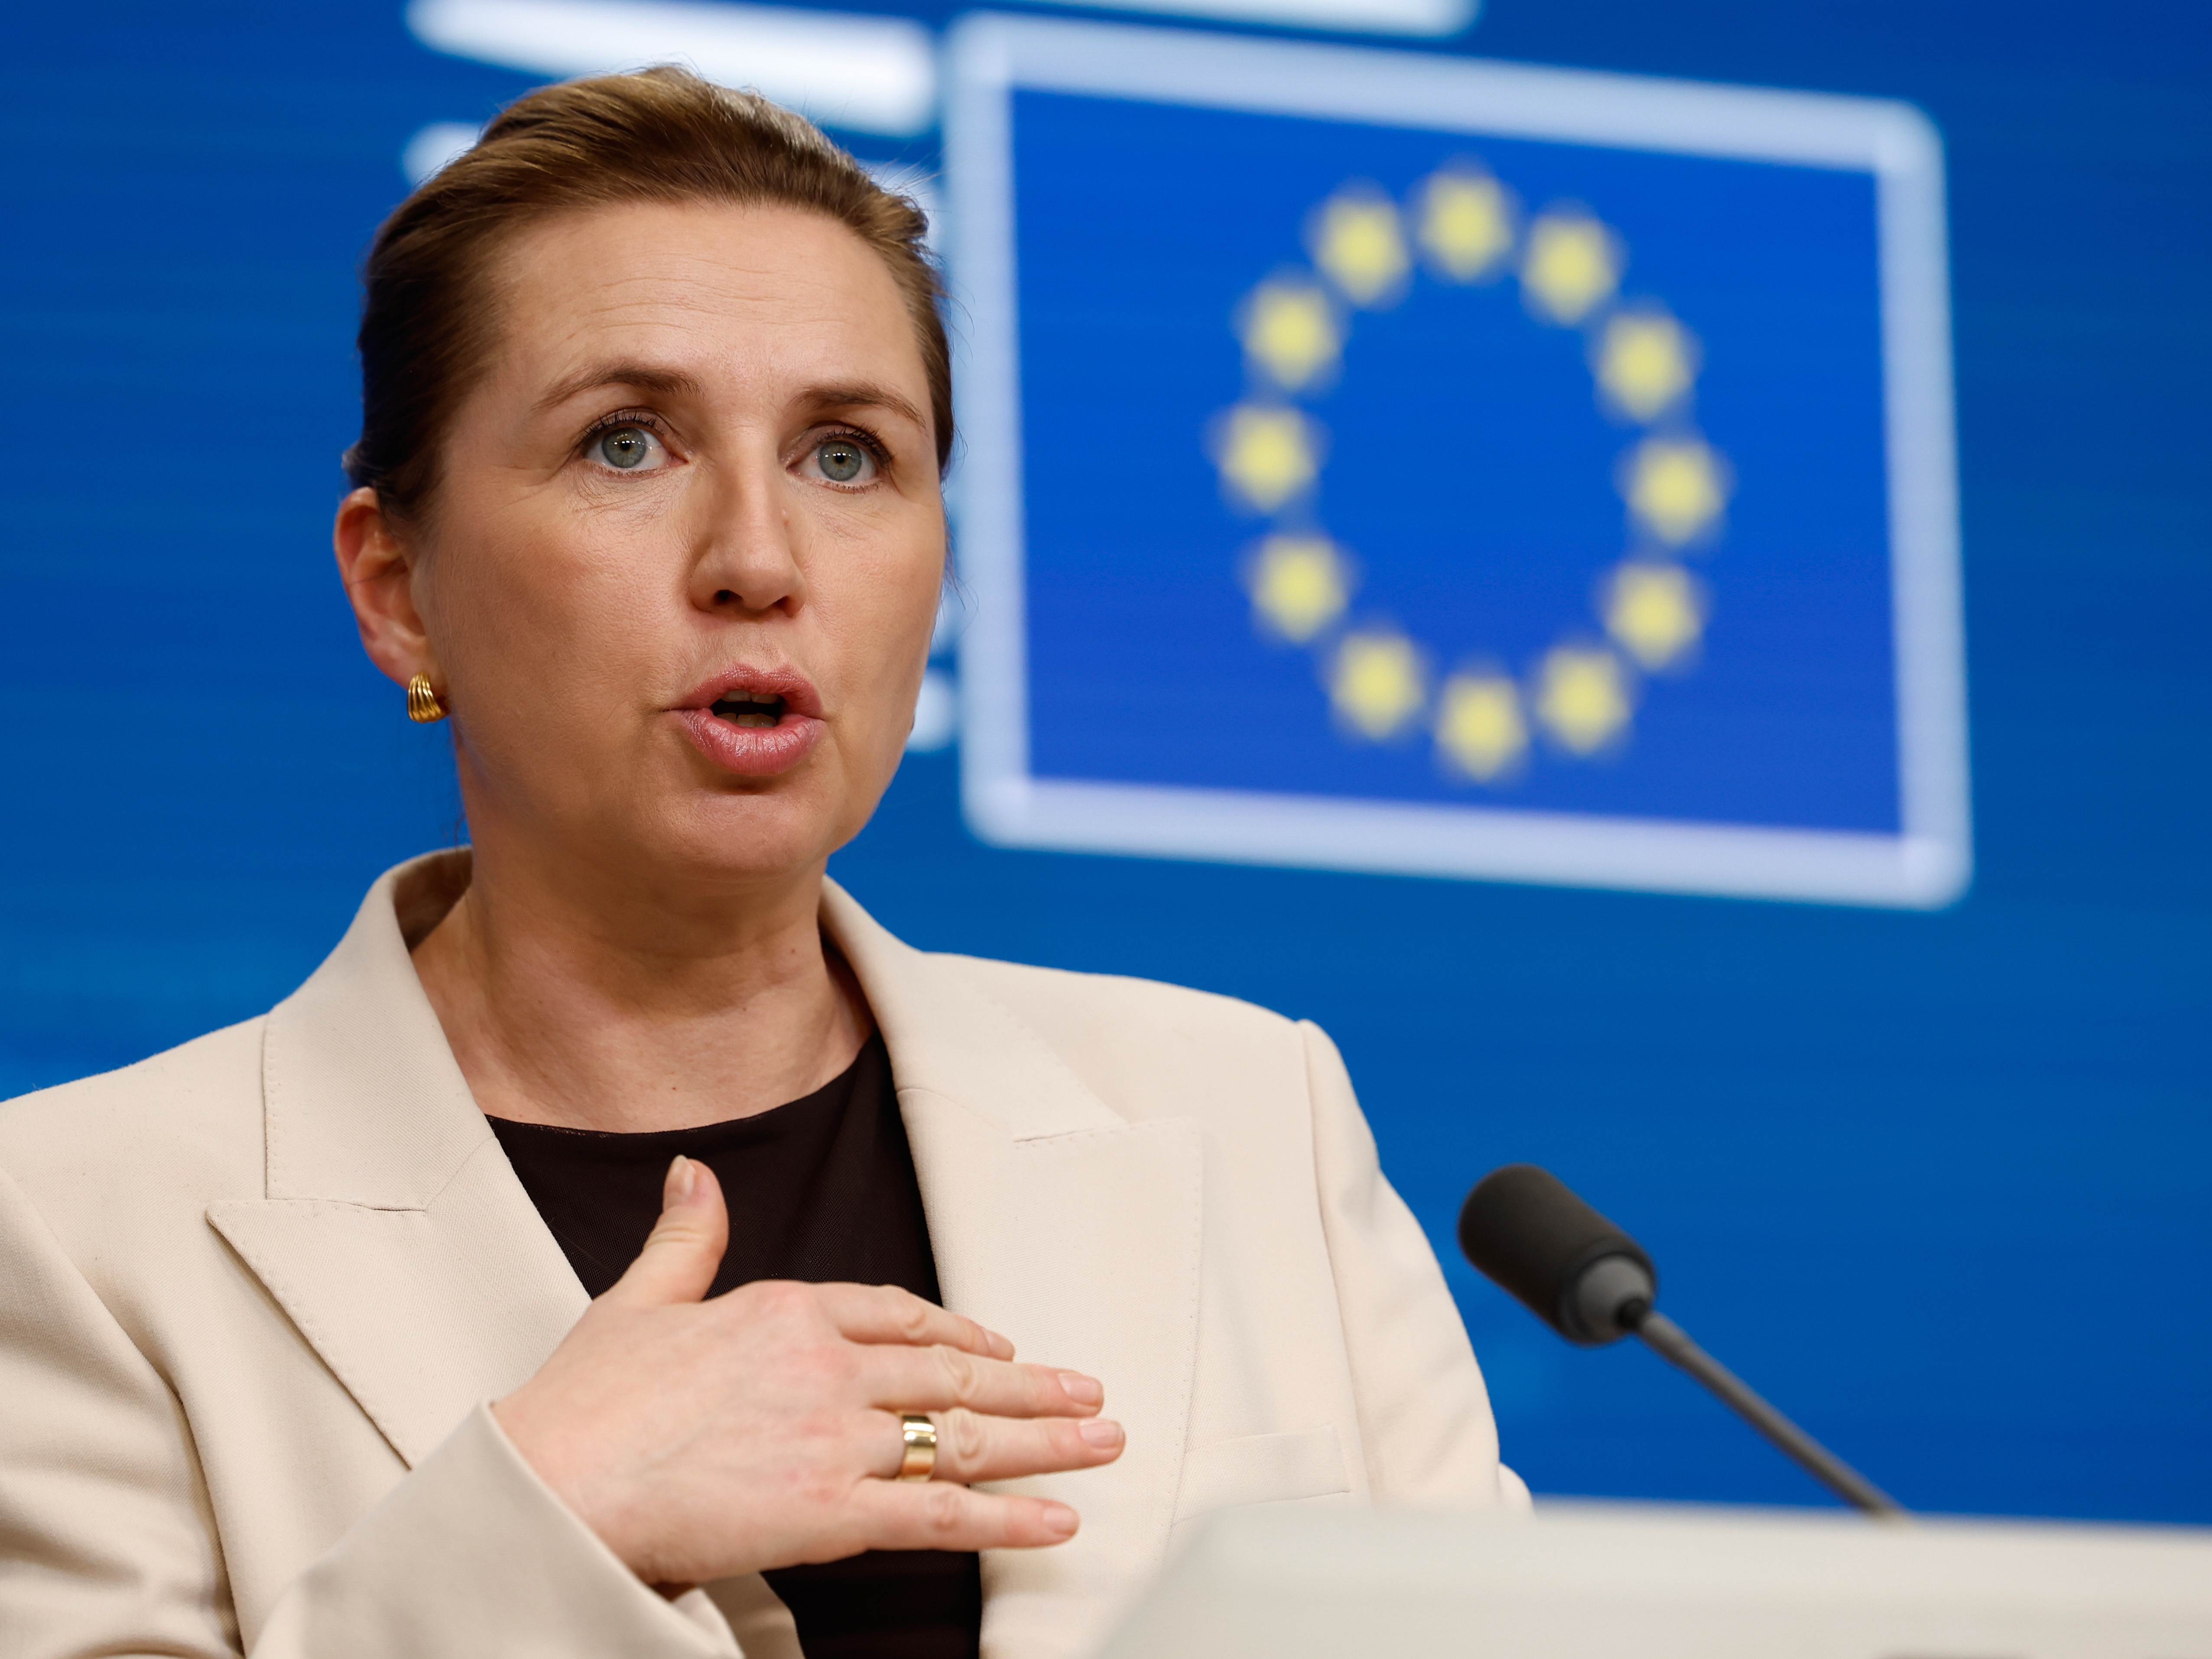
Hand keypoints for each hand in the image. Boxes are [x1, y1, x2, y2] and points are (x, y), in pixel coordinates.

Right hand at [493, 1155, 1122, 1586]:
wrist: (551, 1485)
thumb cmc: (583, 1405)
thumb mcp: (638, 1301)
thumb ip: (685, 1238)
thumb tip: (696, 1173)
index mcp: (786, 1311)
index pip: (898, 1314)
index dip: (958, 1331)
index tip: (999, 1345)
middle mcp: (825, 1367)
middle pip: (953, 1373)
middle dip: (1033, 1385)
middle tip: (1092, 1392)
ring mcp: (834, 1438)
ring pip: (963, 1436)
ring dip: (1044, 1441)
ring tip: (1102, 1442)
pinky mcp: (830, 1510)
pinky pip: (939, 1514)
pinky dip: (1007, 1519)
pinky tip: (1057, 1520)